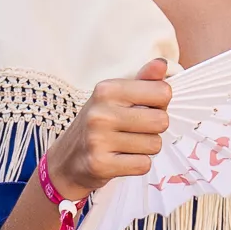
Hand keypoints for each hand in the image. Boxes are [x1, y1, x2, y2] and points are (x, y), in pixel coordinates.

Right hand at [44, 59, 170, 200]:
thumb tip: (162, 64)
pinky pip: (143, 165)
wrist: (67, 159)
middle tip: (135, 131)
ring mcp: (98, 139)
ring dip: (145, 148)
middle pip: (162, 121)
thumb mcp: (116, 98)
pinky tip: (122, 159)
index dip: (160, 104)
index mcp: (107, 90)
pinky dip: (138, 165)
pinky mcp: (100, 164)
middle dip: (154, 129)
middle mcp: (100, 112)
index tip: (144, 109)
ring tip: (126, 145)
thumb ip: (142, 81)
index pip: (162, 92)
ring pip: (154, 145)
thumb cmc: (98, 124)